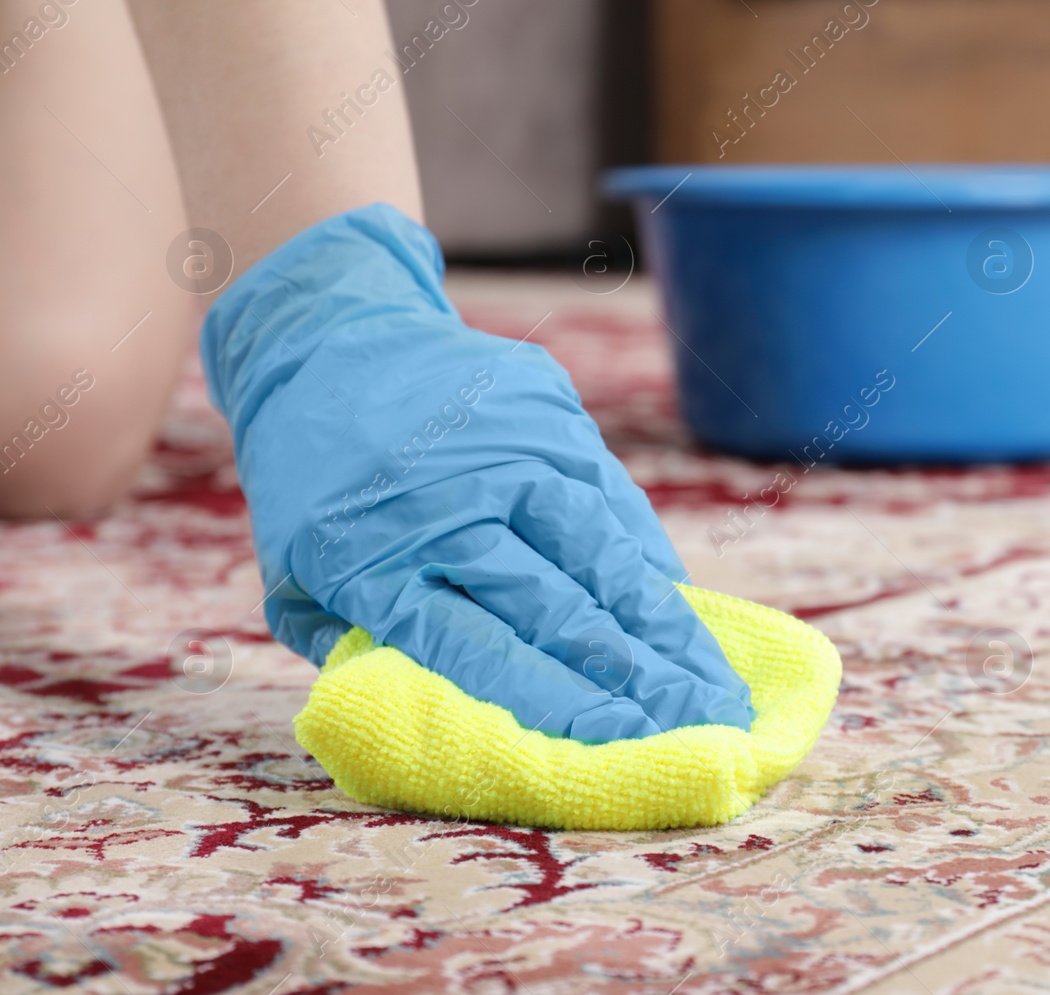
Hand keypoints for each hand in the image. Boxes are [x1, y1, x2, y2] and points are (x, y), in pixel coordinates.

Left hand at [201, 204, 751, 741]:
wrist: (328, 341)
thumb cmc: (315, 491)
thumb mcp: (300, 583)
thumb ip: (370, 654)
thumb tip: (469, 715)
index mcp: (371, 560)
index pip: (482, 651)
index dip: (559, 703)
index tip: (621, 743)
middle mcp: (449, 505)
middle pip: (558, 609)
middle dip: (635, 680)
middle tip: (698, 730)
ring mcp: (507, 452)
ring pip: (604, 553)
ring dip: (666, 628)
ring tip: (714, 684)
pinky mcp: (550, 414)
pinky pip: (616, 502)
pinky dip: (651, 563)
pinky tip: (684, 613)